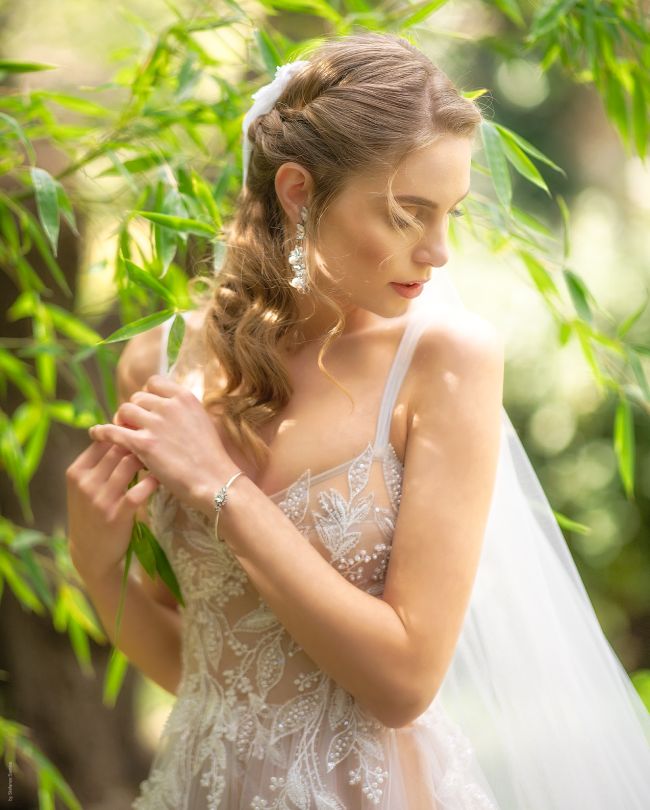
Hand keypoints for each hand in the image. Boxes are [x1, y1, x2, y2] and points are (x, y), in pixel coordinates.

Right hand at [66, 440, 157, 583]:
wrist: (90, 553)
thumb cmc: (92, 513)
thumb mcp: (85, 487)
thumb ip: (98, 462)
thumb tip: (121, 431)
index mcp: (76, 471)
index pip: (102, 440)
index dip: (123, 433)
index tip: (141, 432)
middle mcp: (85, 483)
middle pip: (117, 449)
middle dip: (138, 443)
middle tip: (157, 442)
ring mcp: (100, 499)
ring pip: (129, 464)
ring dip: (147, 458)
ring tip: (160, 459)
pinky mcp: (116, 515)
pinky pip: (139, 491)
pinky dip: (152, 482)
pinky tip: (160, 479)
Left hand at [87, 374, 239, 515]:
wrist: (215, 480)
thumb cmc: (211, 457)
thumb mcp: (201, 421)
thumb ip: (182, 411)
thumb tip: (162, 408)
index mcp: (185, 397)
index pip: (154, 383)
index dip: (147, 396)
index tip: (146, 409)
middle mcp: (169, 405)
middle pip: (137, 398)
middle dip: (133, 411)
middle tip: (133, 426)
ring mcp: (155, 424)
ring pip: (124, 411)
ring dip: (121, 422)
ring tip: (122, 434)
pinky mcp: (143, 444)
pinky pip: (113, 431)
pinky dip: (102, 432)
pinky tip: (95, 434)